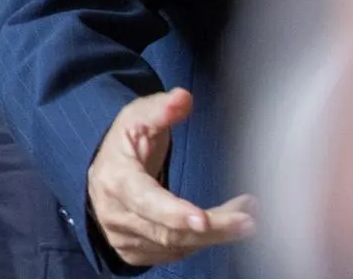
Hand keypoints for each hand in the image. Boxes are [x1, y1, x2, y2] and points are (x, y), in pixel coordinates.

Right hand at [87, 89, 254, 266]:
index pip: (145, 200)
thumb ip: (161, 108)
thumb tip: (183, 98)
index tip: (203, 219)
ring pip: (176, 247)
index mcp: (116, 180)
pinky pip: (175, 254)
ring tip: (248, 218)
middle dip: (213, 229)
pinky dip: (203, 243)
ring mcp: (124, 238)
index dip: (174, 212)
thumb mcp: (138, 118)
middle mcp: (116, 214)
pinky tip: (223, 226)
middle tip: (249, 220)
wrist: (103, 174)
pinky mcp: (135, 252)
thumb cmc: (124, 144)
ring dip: (216, 236)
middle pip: (168, 232)